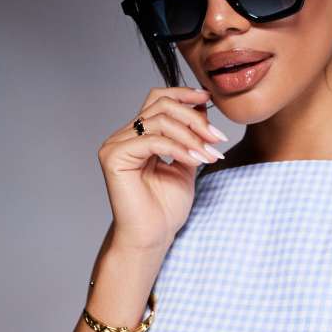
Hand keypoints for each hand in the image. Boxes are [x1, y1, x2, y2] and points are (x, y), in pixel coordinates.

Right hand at [97, 87, 225, 251]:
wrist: (153, 237)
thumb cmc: (167, 207)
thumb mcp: (187, 162)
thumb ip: (191, 135)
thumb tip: (201, 105)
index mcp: (138, 135)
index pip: (158, 99)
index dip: (184, 94)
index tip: (209, 98)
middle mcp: (123, 136)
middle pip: (161, 105)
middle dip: (195, 119)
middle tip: (217, 138)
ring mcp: (116, 145)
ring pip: (160, 121)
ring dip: (192, 136)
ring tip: (210, 154)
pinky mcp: (113, 157)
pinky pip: (153, 141)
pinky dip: (179, 148)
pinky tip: (196, 160)